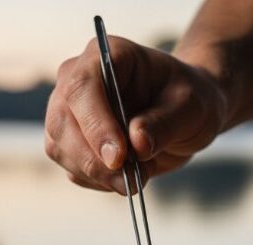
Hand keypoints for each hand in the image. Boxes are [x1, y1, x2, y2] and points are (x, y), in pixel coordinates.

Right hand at [45, 36, 227, 193]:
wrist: (183, 115)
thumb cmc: (187, 99)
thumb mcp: (191, 107)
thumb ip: (164, 123)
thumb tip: (137, 144)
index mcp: (105, 56)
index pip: (83, 87)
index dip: (96, 124)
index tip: (119, 157)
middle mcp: (76, 79)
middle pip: (62, 122)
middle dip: (95, 160)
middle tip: (133, 180)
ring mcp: (68, 112)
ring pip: (61, 150)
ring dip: (99, 175)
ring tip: (138, 177)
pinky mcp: (70, 143)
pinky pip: (74, 169)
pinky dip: (100, 182)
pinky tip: (126, 176)